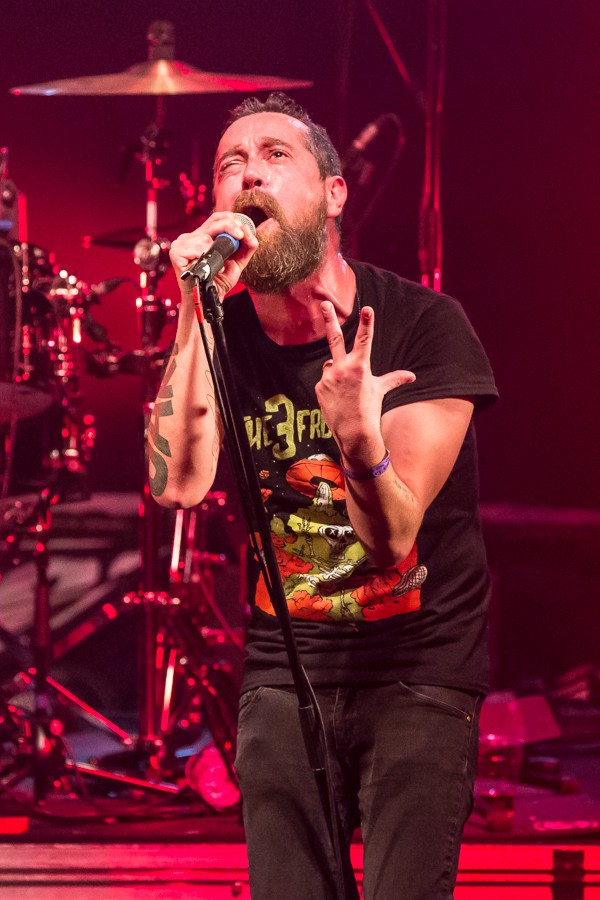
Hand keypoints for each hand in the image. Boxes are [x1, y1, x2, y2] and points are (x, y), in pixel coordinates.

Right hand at [169, 211, 257, 299]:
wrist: (206, 299)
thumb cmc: (218, 281)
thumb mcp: (236, 264)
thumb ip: (245, 250)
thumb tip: (252, 236)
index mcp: (204, 236)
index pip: (217, 218)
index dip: (232, 220)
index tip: (243, 231)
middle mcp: (192, 236)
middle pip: (213, 220)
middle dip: (230, 226)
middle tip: (240, 235)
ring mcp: (182, 243)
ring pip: (205, 236)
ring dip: (216, 251)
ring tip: (218, 266)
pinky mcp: (176, 252)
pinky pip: (195, 247)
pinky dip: (204, 255)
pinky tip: (206, 266)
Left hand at [315, 301, 415, 463]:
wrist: (354, 432)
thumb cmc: (370, 409)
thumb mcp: (381, 390)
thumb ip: (394, 379)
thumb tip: (412, 376)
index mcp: (361, 366)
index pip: (365, 339)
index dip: (366, 322)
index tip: (366, 308)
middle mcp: (343, 368)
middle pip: (335, 338)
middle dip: (329, 318)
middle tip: (323, 302)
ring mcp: (329, 377)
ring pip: (331, 365)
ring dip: (336, 372)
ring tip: (345, 391)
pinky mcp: (319, 387)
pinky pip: (325, 380)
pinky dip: (330, 386)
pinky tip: (337, 398)